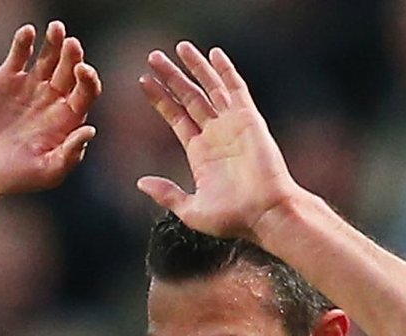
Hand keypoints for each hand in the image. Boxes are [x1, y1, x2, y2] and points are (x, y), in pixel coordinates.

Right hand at [0, 21, 101, 196]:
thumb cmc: (12, 178)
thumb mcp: (45, 173)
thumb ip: (69, 154)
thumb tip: (90, 131)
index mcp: (68, 119)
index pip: (86, 92)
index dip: (88, 80)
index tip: (83, 71)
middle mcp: (53, 98)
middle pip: (70, 70)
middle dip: (73, 56)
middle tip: (72, 45)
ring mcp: (31, 85)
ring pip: (48, 57)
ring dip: (54, 42)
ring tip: (56, 29)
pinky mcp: (7, 77)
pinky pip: (19, 54)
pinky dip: (24, 42)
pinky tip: (28, 32)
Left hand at [137, 43, 305, 240]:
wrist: (265, 214)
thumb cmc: (233, 218)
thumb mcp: (191, 209)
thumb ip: (167, 194)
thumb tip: (140, 182)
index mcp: (200, 152)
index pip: (176, 117)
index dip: (160, 99)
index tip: (143, 82)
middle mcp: (215, 134)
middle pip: (189, 97)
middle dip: (171, 77)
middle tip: (153, 56)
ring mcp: (232, 125)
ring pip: (210, 88)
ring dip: (195, 67)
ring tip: (178, 47)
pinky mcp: (249, 120)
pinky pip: (235, 90)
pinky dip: (225, 71)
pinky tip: (213, 54)